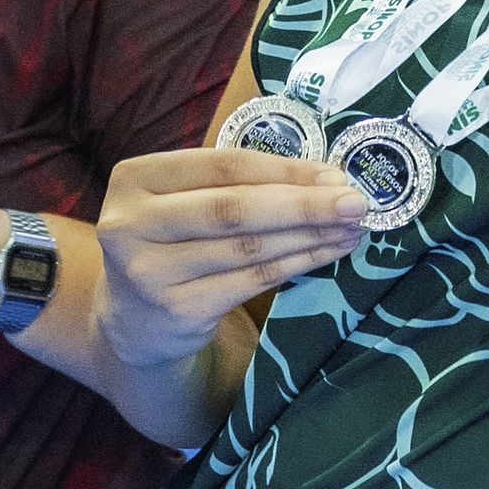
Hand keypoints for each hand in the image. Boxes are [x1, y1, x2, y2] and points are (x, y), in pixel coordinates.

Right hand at [96, 147, 369, 372]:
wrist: (134, 321)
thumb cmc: (173, 241)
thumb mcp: (182, 200)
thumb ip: (234, 183)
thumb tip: (326, 179)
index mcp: (135, 179)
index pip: (222, 166)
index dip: (284, 170)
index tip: (334, 174)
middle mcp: (131, 225)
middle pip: (234, 208)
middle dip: (303, 204)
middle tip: (356, 203)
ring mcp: (150, 273)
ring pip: (248, 248)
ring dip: (309, 235)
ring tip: (351, 228)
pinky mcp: (177, 311)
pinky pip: (252, 280)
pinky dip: (296, 264)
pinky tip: (326, 253)